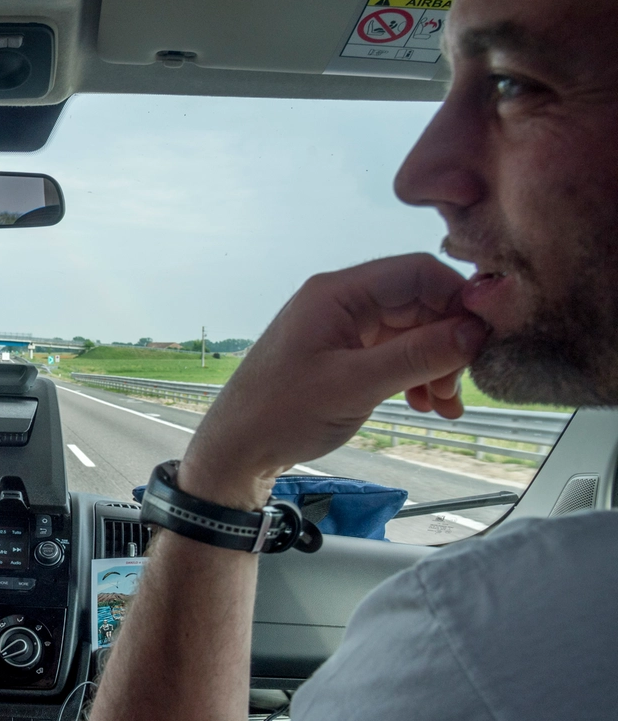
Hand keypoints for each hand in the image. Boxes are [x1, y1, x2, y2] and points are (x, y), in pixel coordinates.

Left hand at [181, 254, 487, 509]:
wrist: (236, 449)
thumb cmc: (281, 413)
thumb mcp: (355, 385)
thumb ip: (417, 355)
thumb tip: (476, 331)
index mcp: (336, 292)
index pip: (417, 271)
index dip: (458, 300)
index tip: (484, 339)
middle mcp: (341, 301)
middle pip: (419, 303)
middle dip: (448, 342)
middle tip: (457, 388)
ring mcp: (342, 328)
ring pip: (411, 332)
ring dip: (435, 364)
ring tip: (443, 405)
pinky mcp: (343, 355)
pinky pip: (394, 353)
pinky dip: (415, 375)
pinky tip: (426, 405)